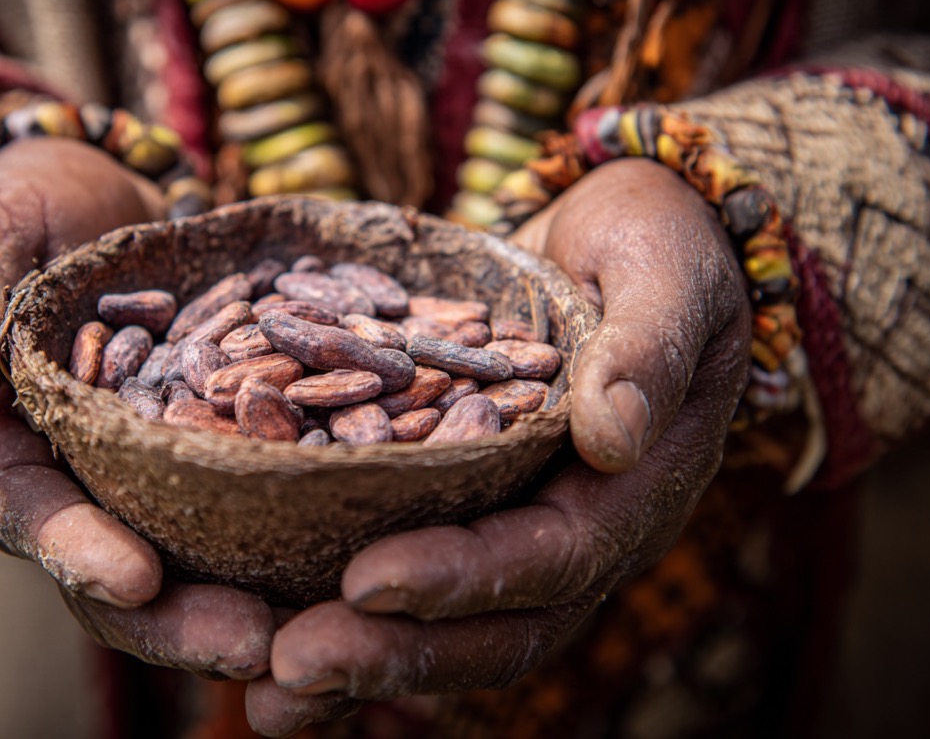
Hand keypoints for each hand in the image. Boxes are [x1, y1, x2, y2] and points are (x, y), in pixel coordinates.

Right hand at [0, 138, 272, 677]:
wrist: (92, 193)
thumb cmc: (19, 207)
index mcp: (6, 442)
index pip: (29, 511)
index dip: (77, 551)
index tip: (137, 579)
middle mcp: (76, 473)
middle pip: (114, 567)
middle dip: (176, 616)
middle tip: (253, 642)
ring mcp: (144, 465)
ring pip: (184, 554)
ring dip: (238, 597)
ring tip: (308, 624)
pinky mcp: (204, 441)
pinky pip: (239, 494)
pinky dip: (281, 529)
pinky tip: (346, 551)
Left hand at [246, 159, 751, 734]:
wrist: (620, 238)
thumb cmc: (654, 242)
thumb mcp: (664, 272)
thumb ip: (648, 347)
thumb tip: (612, 435)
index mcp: (634, 488)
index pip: (553, 556)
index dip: (463, 577)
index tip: (364, 582)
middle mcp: (577, 529)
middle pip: (494, 626)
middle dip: (393, 651)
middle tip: (289, 668)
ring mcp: (520, 527)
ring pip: (449, 627)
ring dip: (360, 662)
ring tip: (267, 692)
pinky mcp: (468, 508)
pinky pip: (413, 577)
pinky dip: (346, 615)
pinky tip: (266, 634)